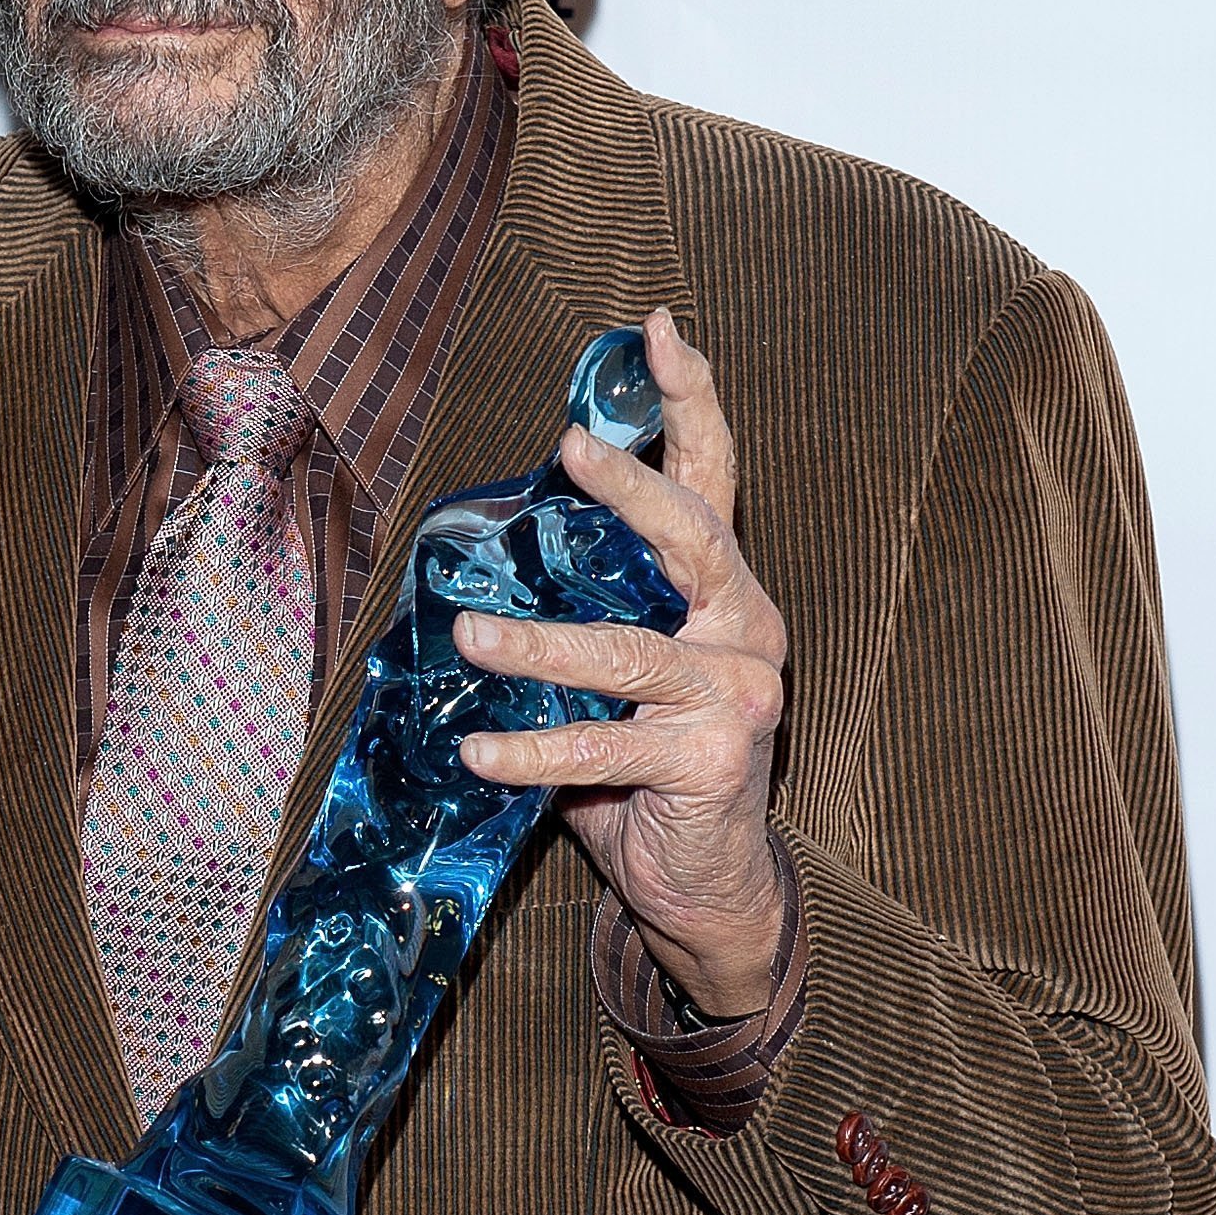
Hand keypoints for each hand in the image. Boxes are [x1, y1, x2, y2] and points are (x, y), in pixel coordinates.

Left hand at [454, 308, 787, 1018]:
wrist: (702, 884)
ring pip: (629, 651)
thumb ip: (581, 614)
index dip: (691, 401)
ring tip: (471, 632)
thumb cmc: (643, 768)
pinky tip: (478, 751)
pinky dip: (533, 752)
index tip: (656, 329)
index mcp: (723, 593)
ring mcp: (737, 697)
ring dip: (540, 643)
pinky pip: (605, 747)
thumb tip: (477, 567)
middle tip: (572, 447)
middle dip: (633, 486)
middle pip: (694, 537)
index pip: (715, 478)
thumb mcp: (614, 678)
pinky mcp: (711, 764)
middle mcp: (744, 631)